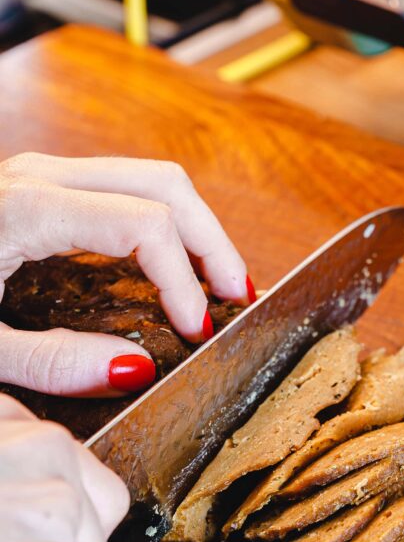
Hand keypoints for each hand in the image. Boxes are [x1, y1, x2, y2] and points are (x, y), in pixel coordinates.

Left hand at [0, 153, 251, 396]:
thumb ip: (50, 363)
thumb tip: (136, 368)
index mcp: (26, 209)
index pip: (143, 223)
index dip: (183, 280)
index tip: (196, 330)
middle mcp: (42, 177)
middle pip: (164, 186)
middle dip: (213, 244)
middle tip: (239, 299)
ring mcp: (46, 173)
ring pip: (153, 179)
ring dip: (197, 230)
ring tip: (220, 284)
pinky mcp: (48, 184)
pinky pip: (128, 188)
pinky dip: (168, 223)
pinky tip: (178, 265)